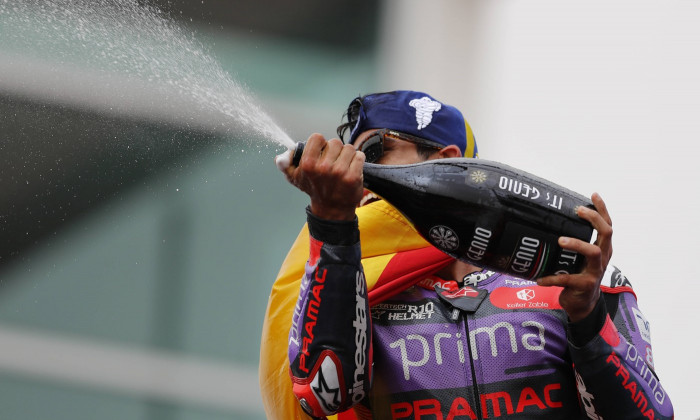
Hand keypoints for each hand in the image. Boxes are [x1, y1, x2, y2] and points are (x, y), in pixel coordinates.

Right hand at [280, 133, 364, 220]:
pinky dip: (357, 160)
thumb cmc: (314, 189)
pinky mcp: (353, 177)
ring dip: (347, 155)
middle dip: (335, 150)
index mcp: (308, 164)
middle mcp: (323, 167)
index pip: (318, 137)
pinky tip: (351, 169)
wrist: (331, 208)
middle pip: (335, 142)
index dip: (321, 143)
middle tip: (333, 162)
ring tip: (342, 165)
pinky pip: (359, 156)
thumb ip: (285, 164)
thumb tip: (279, 158)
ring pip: (348, 148)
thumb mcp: (295, 178)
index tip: (322, 152)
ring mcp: (340, 172)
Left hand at [537, 193, 612, 321]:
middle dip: (594, 219)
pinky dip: (552, 278)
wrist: (583, 304)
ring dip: (577, 243)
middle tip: (578, 211)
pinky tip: (539, 279)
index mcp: (603, 248)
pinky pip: (568, 278)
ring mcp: (595, 271)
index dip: (602, 209)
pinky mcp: (585, 285)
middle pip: (607, 233)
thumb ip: (573, 242)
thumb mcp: (580, 257)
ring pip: (593, 252)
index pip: (608, 225)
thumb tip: (550, 221)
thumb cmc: (578, 275)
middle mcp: (603, 257)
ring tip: (560, 240)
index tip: (593, 195)